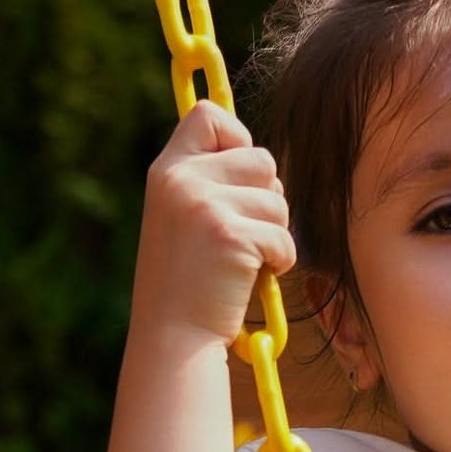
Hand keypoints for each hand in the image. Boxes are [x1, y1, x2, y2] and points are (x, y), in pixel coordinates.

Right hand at [136, 96, 294, 349]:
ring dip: (273, 233)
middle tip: (240, 235)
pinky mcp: (230, 235)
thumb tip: (259, 157)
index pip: (207, 115)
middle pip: (262, 158)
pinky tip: (250, 277)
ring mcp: (203, 205)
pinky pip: (283, 236)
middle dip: (266, 199)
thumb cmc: (187, 281)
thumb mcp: (182, 218)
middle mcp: (180, 180)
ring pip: (278, 199)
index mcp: (166, 170)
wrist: (173, 336)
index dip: (236, 137)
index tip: (239, 174)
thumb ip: (209, 182)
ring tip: (241, 260)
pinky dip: (279, 260)